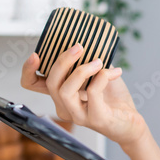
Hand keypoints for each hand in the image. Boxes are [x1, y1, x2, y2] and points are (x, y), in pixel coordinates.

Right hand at [20, 44, 146, 147]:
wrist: (131, 122)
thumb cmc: (113, 98)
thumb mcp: (98, 73)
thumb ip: (88, 58)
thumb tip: (87, 37)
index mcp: (61, 94)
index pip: (32, 85)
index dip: (28, 70)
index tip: (36, 54)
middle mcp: (65, 107)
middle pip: (51, 82)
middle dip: (63, 60)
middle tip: (79, 46)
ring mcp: (78, 115)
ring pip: (65, 91)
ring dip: (81, 70)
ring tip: (98, 61)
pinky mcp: (95, 119)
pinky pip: (92, 93)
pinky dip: (102, 77)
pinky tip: (115, 72)